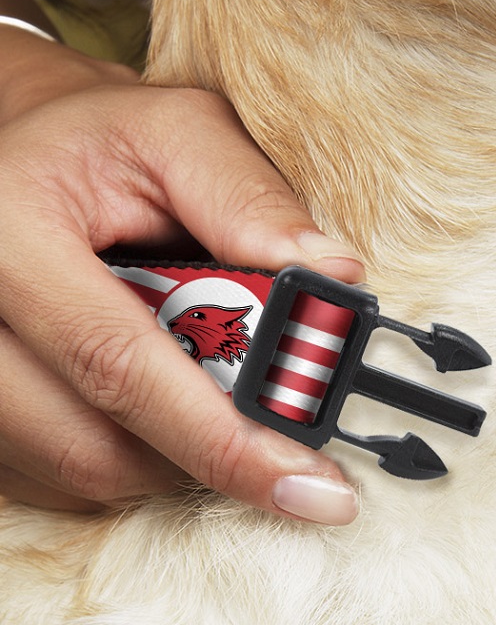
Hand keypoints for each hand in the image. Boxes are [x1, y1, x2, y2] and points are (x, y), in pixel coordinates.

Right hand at [0, 30, 364, 522]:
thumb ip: (250, 199)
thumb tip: (333, 276)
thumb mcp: (176, 135)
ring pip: (83, 473)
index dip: (226, 442)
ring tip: (213, 399)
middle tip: (285, 446)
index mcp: (8, 234)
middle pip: (96, 447)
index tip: (314, 489)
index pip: (121, 366)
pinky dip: (133, 460)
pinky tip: (160, 410)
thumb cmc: (100, 144)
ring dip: (173, 458)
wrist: (16, 158)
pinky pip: (61, 480)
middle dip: (209, 457)